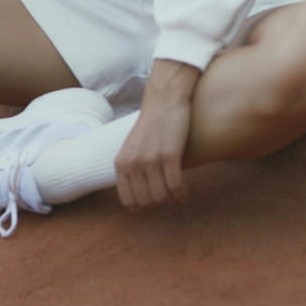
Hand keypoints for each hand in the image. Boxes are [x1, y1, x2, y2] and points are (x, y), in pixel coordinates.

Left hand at [114, 60, 199, 209]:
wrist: (164, 99)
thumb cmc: (151, 125)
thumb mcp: (131, 148)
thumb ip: (130, 171)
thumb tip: (135, 204)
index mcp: (121, 163)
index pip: (128, 201)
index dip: (143, 206)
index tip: (154, 200)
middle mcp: (132, 163)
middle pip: (147, 202)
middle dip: (160, 203)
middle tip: (169, 195)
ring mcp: (150, 159)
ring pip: (162, 197)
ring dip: (172, 199)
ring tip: (177, 193)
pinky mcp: (169, 155)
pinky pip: (175, 187)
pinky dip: (181, 193)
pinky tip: (184, 191)